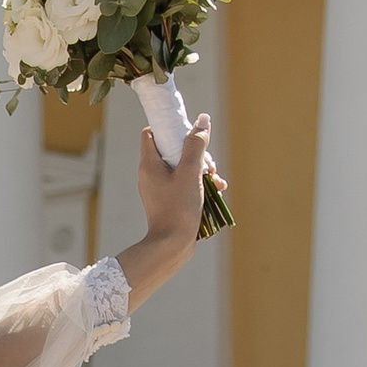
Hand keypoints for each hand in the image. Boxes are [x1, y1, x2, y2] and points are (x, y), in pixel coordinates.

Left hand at [120, 117, 211, 306]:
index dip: (169, 127)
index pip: (152, 133)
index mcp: (149, 164)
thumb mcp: (190, 173)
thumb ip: (196, 144)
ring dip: (203, 169)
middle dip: (196, 152)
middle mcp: (151, 174)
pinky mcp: (169, 201)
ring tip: (216, 180)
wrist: (171, 247)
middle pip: (173, 149)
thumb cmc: (178, 209)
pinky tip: (217, 190)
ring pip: (183, 167)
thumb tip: (202, 119)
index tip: (188, 131)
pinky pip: (185, 183)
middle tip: (209, 164)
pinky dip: (200, 184)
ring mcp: (160, 188)